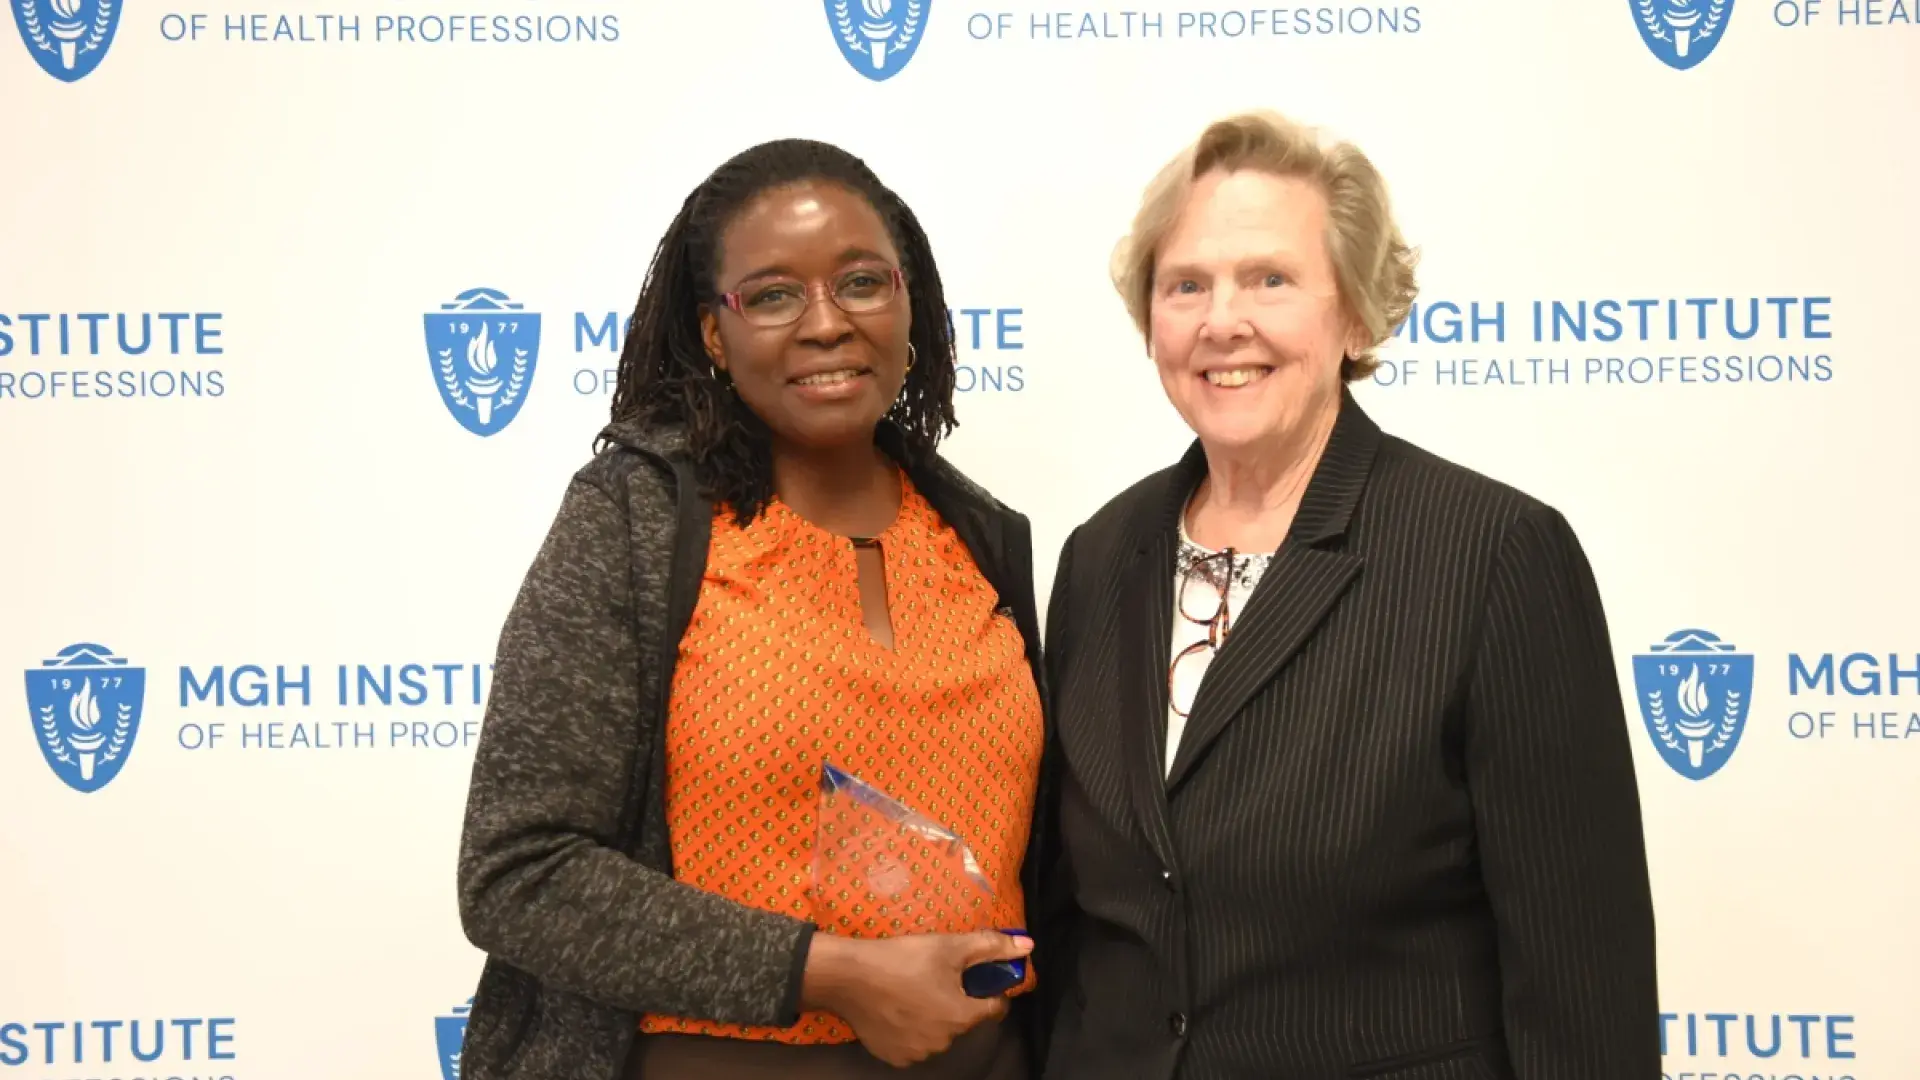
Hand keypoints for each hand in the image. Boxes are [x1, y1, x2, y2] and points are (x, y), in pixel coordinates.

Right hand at [801, 930, 1033, 1066]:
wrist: (848, 976)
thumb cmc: (903, 959)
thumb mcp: (949, 946)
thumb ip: (991, 946)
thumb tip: (1028, 946)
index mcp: (962, 1016)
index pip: (994, 1008)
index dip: (990, 990)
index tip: (975, 975)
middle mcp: (944, 1042)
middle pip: (963, 1020)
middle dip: (956, 1001)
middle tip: (936, 977)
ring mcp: (918, 1053)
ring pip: (937, 1033)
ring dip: (933, 1017)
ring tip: (913, 991)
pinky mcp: (894, 1057)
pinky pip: (913, 1044)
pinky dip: (910, 1030)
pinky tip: (897, 1009)